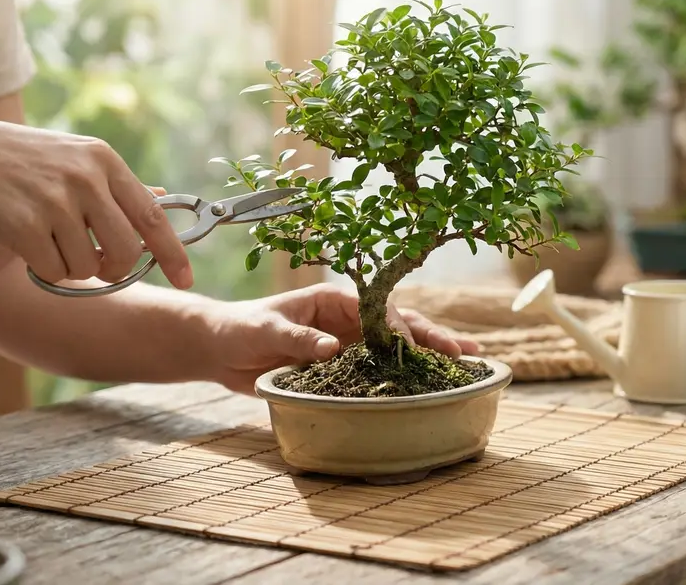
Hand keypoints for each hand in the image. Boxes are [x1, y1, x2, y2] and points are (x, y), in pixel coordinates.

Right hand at [0, 120, 192, 288]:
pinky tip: (25, 243)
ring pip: (89, 266)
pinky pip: (54, 271)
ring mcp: (55, 201)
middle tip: (96, 264)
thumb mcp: (73, 157)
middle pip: (126, 250)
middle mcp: (85, 178)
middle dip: (115, 269)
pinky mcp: (25, 225)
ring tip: (47, 239)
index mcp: (103, 160)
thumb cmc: (17, 161)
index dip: (172, 252)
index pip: (152, 215)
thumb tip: (162, 198)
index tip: (186, 279)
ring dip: (71, 266)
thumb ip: (114, 183)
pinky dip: (43, 269)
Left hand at [205, 283, 479, 392]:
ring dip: (429, 354)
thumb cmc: (239, 328)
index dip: (399, 327)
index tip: (412, 347)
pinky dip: (404, 375)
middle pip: (399, 325)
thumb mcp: (265, 329)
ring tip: (466, 363)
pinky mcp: (341, 366)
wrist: (218, 348)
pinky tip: (430, 385)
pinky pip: (377, 370)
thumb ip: (297, 337)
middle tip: (466, 351)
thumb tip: (331, 348)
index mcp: (333, 299)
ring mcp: (348, 342)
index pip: (378, 309)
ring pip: (396, 347)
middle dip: (433, 336)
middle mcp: (347, 319)